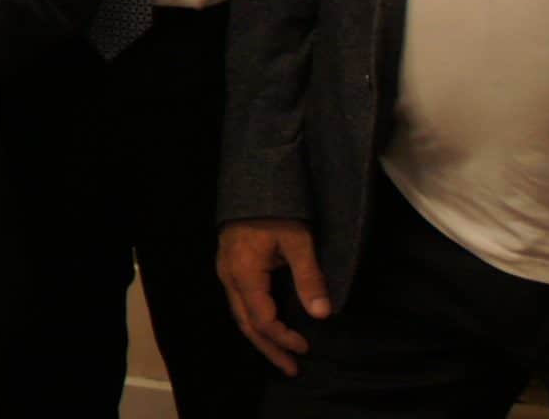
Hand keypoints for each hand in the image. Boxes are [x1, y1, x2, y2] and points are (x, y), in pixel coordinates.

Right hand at [216, 218, 329, 375]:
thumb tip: (322, 314)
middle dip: (269, 348)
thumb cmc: (277, 210)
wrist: (253, 180)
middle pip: (246, 323)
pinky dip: (256, 321)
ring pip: (241, 314)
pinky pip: (241, 303)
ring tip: (282, 357)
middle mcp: (229, 277)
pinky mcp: (231, 267)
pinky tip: (270, 328)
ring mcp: (227, 272)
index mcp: (243, 273)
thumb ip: (309, 278)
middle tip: (292, 369)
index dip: (283, 337)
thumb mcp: (298, 241)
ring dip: (262, 338)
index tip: (306, 346)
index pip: (262, 318)